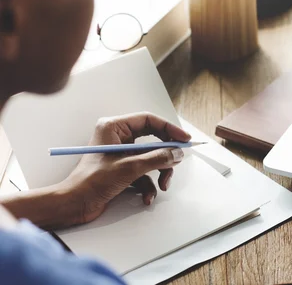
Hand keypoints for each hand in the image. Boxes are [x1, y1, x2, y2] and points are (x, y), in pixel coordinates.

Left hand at [61, 112, 190, 224]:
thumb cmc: (91, 182)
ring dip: (159, 173)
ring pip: (151, 158)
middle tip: (176, 162)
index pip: (149, 120)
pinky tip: (147, 197)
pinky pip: (144, 172)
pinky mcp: (122, 169)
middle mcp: (118, 137)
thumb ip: (157, 158)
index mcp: (114, 127)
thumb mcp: (129, 167)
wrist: (74, 205)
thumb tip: (177, 153)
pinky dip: (149, 185)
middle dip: (165, 155)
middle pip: (153, 140)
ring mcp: (121, 154)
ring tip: (162, 185)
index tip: (184, 139)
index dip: (169, 129)